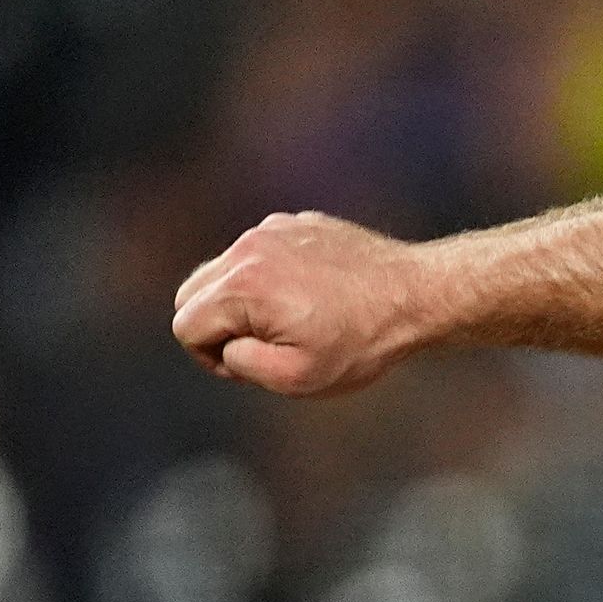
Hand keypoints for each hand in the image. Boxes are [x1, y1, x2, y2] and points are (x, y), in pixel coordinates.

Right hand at [171, 212, 442, 396]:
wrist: (416, 295)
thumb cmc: (362, 343)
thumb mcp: (299, 377)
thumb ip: (242, 365)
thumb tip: (225, 346)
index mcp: (242, 287)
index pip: (185, 326)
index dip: (212, 357)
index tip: (253, 363)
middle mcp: (248, 249)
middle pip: (192, 293)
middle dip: (217, 326)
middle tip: (266, 346)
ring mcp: (271, 230)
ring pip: (222, 271)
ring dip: (242, 301)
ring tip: (293, 321)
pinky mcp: (294, 223)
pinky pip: (257, 254)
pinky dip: (270, 277)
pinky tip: (312, 296)